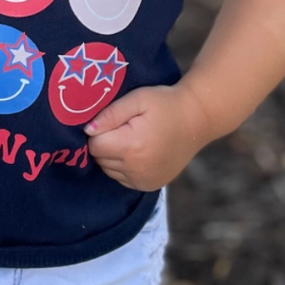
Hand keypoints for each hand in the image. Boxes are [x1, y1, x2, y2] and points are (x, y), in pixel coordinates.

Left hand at [82, 81, 214, 190]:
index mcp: (132, 146)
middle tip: (123, 128)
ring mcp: (144, 180)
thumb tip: (87, 130)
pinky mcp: (149, 185)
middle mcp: (136, 168)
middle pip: (100, 159)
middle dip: (105, 144)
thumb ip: (110, 114)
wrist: (197, 119)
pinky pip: (122, 178)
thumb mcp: (138, 99)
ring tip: (131, 138)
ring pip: (109, 170)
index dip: (98, 131)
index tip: (111, 120)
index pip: (94, 145)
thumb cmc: (165, 104)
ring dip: (113, 156)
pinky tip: (137, 151)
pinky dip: (123, 167)